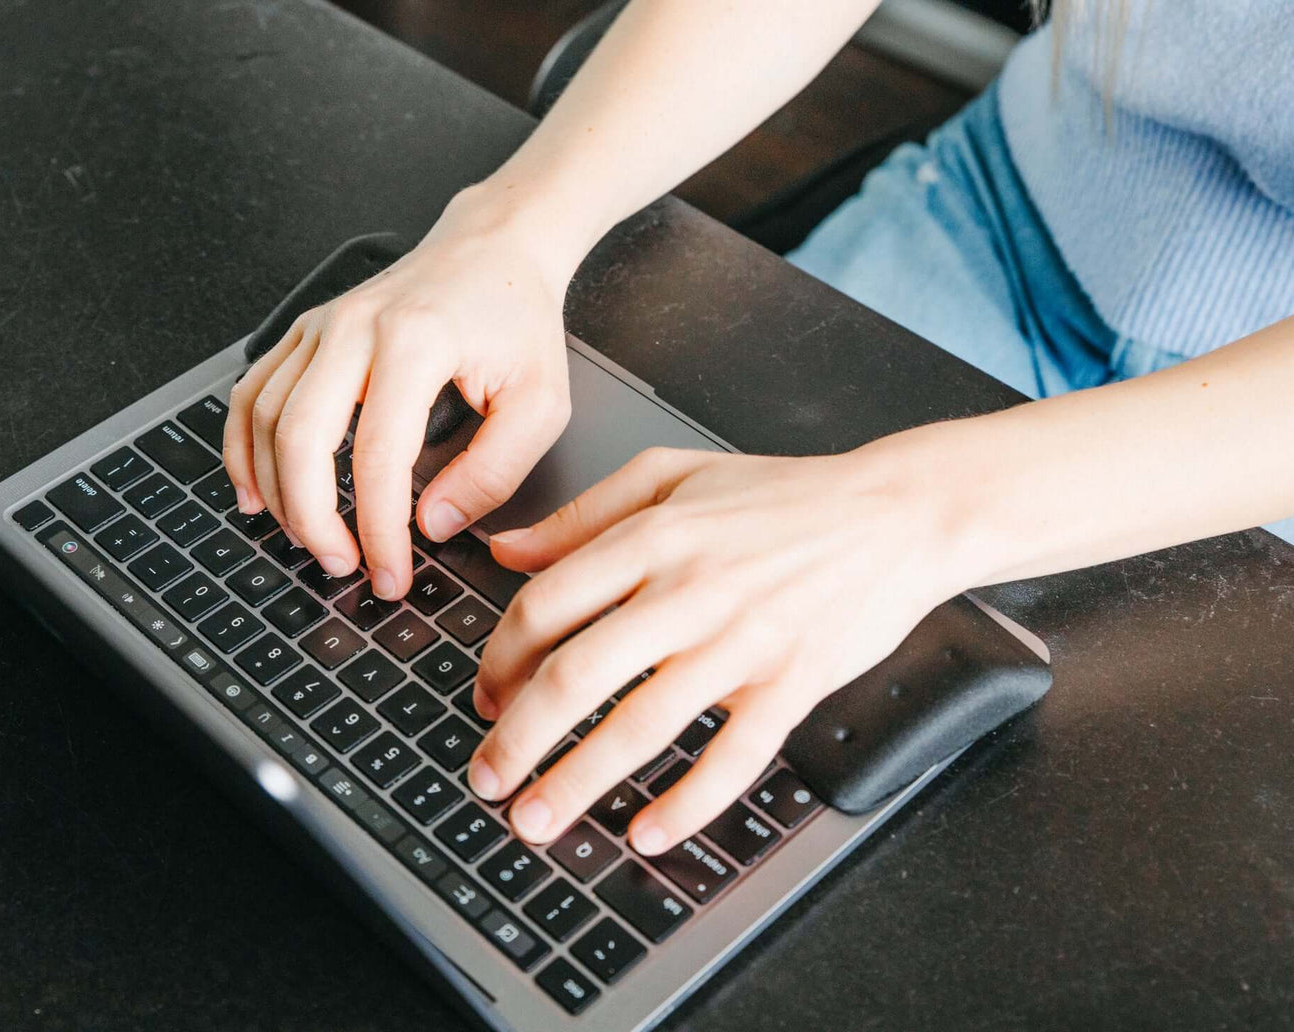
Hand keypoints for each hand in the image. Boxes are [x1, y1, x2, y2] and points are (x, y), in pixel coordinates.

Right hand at [223, 187, 574, 599]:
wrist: (494, 249)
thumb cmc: (517, 320)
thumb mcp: (539, 403)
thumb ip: (494, 471)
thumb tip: (433, 523)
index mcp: (417, 341)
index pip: (379, 456)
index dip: (378, 529)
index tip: (391, 572)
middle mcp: (356, 327)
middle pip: (301, 438)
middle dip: (313, 518)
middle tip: (342, 565)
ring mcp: (322, 325)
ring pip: (265, 418)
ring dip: (277, 492)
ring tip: (310, 540)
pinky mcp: (305, 330)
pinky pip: (252, 392)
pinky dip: (242, 447)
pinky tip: (256, 491)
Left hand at [466, 442, 972, 853]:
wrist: (894, 513)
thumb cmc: (784, 495)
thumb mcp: (671, 474)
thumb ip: (583, 515)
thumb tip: (506, 551)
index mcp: (653, 537)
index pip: (546, 605)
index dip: (499, 660)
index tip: (484, 696)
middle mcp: (689, 591)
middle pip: (576, 675)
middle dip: (517, 739)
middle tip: (487, 778)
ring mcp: (742, 642)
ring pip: (642, 725)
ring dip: (578, 782)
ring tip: (537, 820)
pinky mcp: (792, 684)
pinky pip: (732, 758)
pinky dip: (687, 803)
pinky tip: (647, 832)